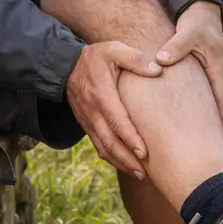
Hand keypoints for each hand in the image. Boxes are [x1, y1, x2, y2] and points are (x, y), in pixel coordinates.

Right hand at [65, 41, 161, 176]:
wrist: (66, 65)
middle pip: (110, 141)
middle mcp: (92, 112)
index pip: (117, 121)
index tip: (144, 153)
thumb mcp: (114, 49)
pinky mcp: (86, 125)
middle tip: (145, 172)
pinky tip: (125, 165)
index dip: (130, 139)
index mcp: (101, 94)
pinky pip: (98, 145)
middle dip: (127, 159)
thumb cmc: (96, 57)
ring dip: (120, 163)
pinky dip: (111, 158)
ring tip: (139, 174)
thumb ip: (135, 58)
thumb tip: (156, 70)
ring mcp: (87, 120)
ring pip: (103, 148)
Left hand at [157, 1, 222, 139]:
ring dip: (206, 129)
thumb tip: (162, 61)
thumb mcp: (187, 32)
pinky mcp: (200, 79)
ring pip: (207, 109)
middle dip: (216, 136)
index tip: (220, 147)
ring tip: (201, 152)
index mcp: (217, 72)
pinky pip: (198, 101)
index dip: (221, 127)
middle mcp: (216, 79)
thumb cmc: (196, 23)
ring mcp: (208, 81)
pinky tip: (185, 130)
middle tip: (213, 159)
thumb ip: (176, 46)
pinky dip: (195, 116)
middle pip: (217, 114)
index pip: (221, 105)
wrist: (201, 11)